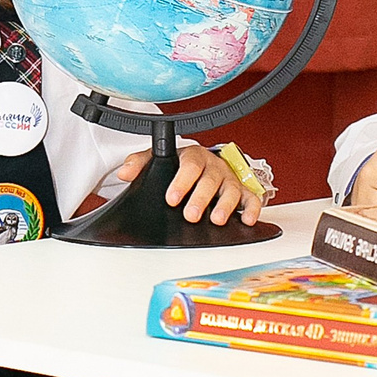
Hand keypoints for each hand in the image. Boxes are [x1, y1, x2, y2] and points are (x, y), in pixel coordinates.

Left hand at [113, 143, 264, 227]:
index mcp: (193, 157)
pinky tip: (246, 220)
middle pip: (210, 180)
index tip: (172, 197)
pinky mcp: (242, 192)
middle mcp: (214, 167)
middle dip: (201, 198)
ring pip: (230, 190)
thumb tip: (124, 172)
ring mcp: (229, 180)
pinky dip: (251, 209)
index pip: (190, 165)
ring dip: (225, 205)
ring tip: (217, 219)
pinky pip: (251, 199)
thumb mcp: (159, 160)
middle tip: (191, 214)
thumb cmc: (180, 165)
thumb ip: (140, 163)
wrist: (201, 165)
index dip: (182, 181)